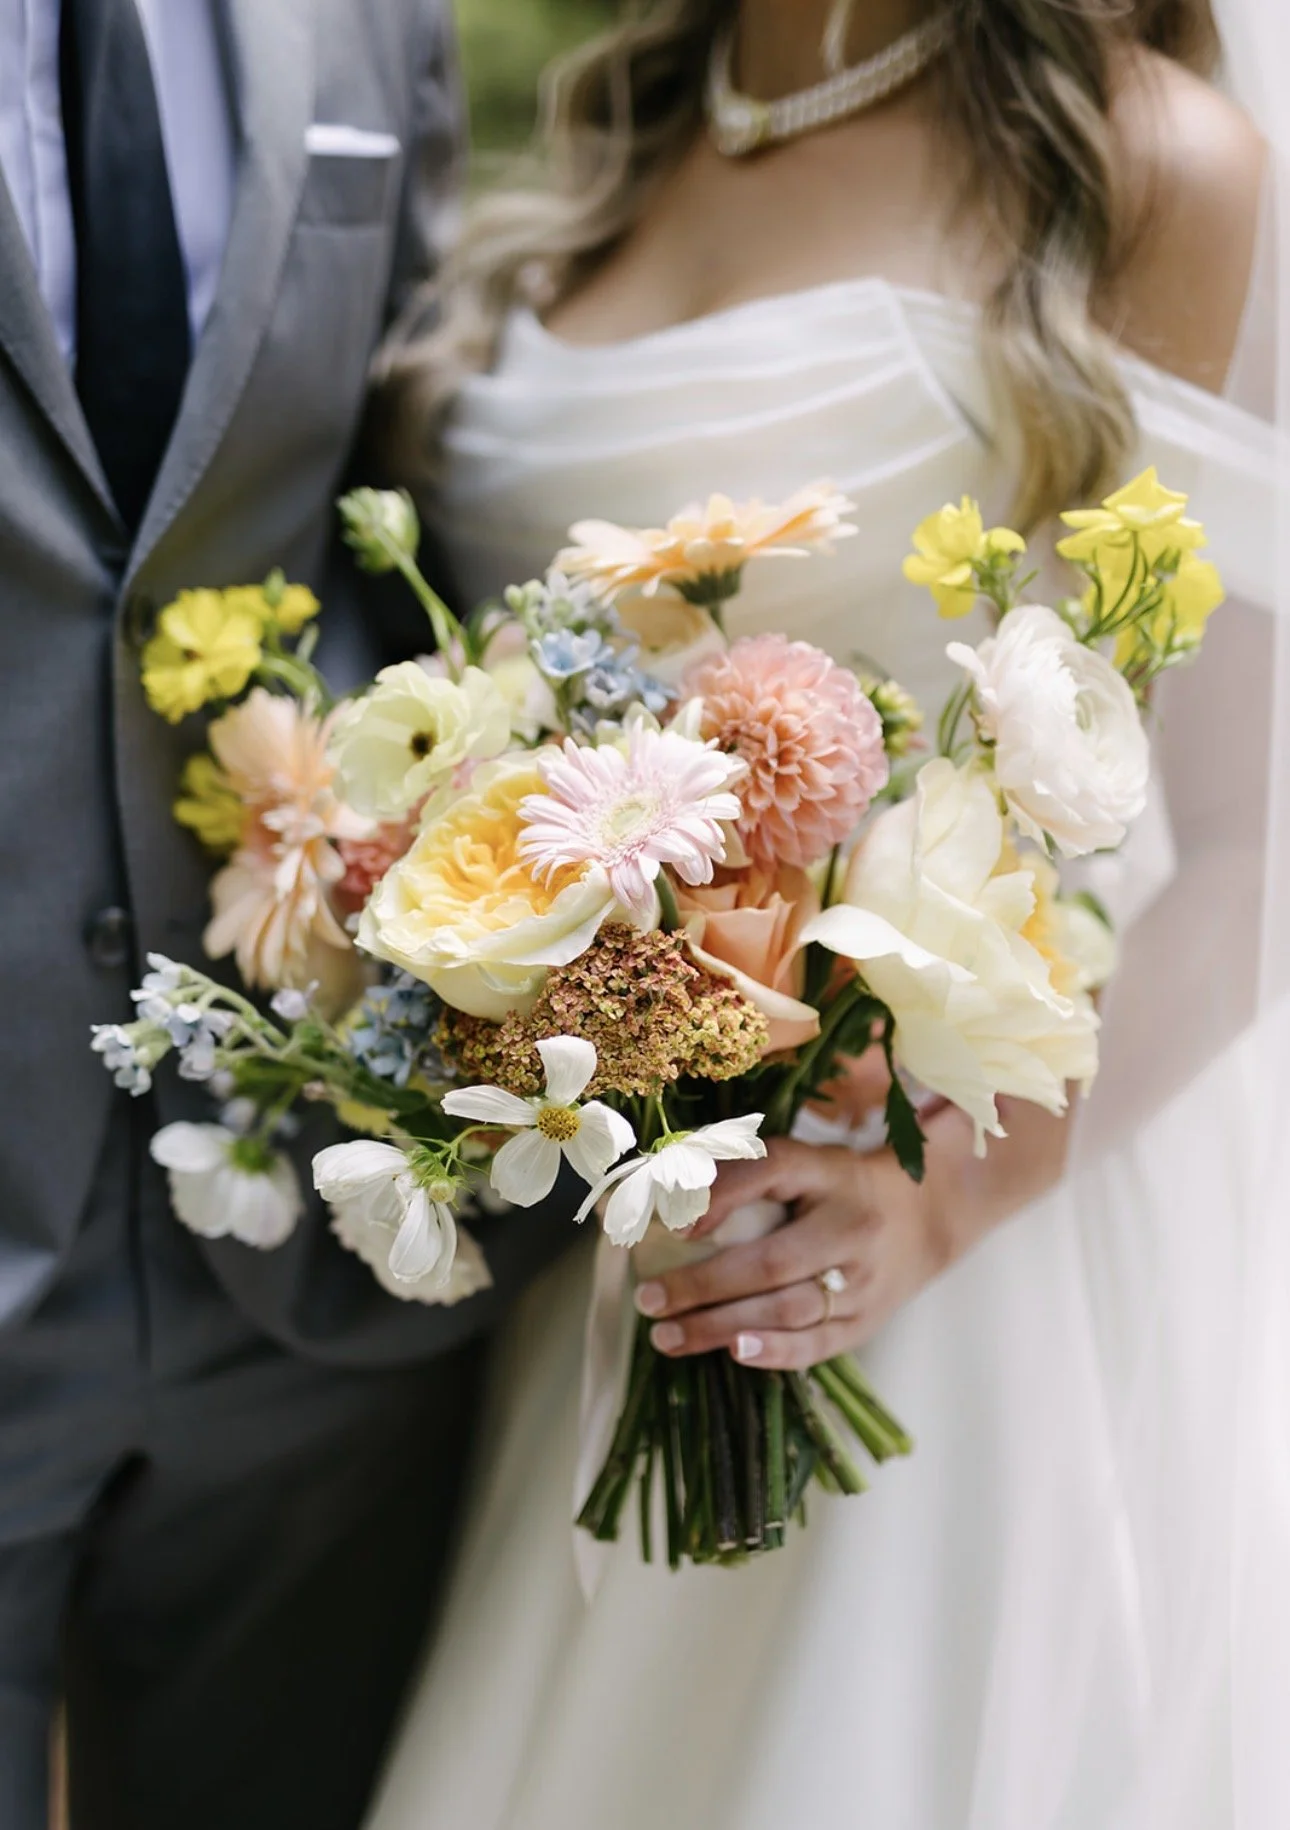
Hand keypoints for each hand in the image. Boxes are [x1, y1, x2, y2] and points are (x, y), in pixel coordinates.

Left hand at [633, 1136, 953, 1369]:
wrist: (925, 1215)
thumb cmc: (838, 1186)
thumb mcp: (800, 1163)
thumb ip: (740, 1173)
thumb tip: (666, 1202)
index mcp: (830, 1173)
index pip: (773, 1172)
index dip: (723, 1195)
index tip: (676, 1223)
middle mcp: (852, 1226)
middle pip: (773, 1261)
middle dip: (704, 1285)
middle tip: (649, 1299)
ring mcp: (865, 1280)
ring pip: (790, 1310)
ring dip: (723, 1327)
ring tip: (668, 1336)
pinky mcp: (868, 1321)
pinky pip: (817, 1344)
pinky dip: (773, 1353)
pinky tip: (732, 1354)